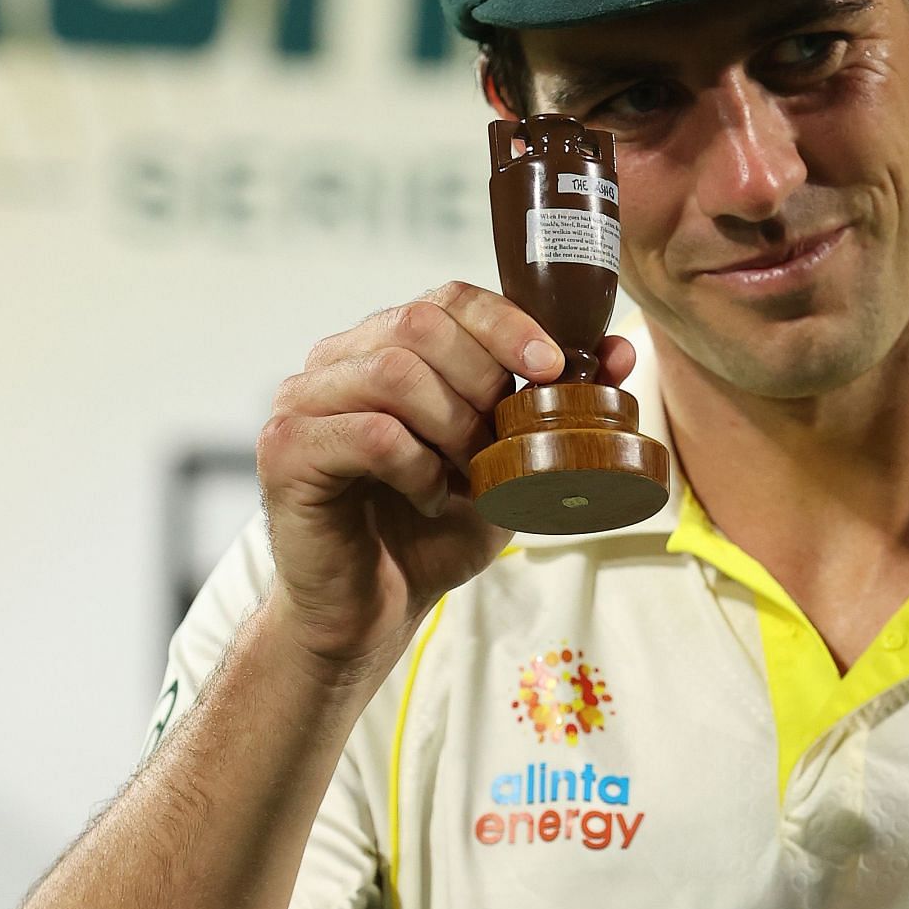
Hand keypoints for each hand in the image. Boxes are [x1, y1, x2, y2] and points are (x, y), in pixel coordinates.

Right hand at [255, 281, 635, 677]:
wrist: (374, 610)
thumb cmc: (432, 532)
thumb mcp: (509, 466)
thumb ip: (554, 411)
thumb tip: (622, 354)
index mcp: (384, 348)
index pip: (446, 298)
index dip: (506, 323)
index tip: (554, 367)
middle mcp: (337, 362)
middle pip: (420, 324)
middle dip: (481, 382)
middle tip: (497, 444)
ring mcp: (302, 401)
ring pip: (395, 373)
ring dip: (453, 428)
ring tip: (466, 475)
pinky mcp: (286, 451)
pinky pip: (372, 434)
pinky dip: (419, 468)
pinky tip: (430, 498)